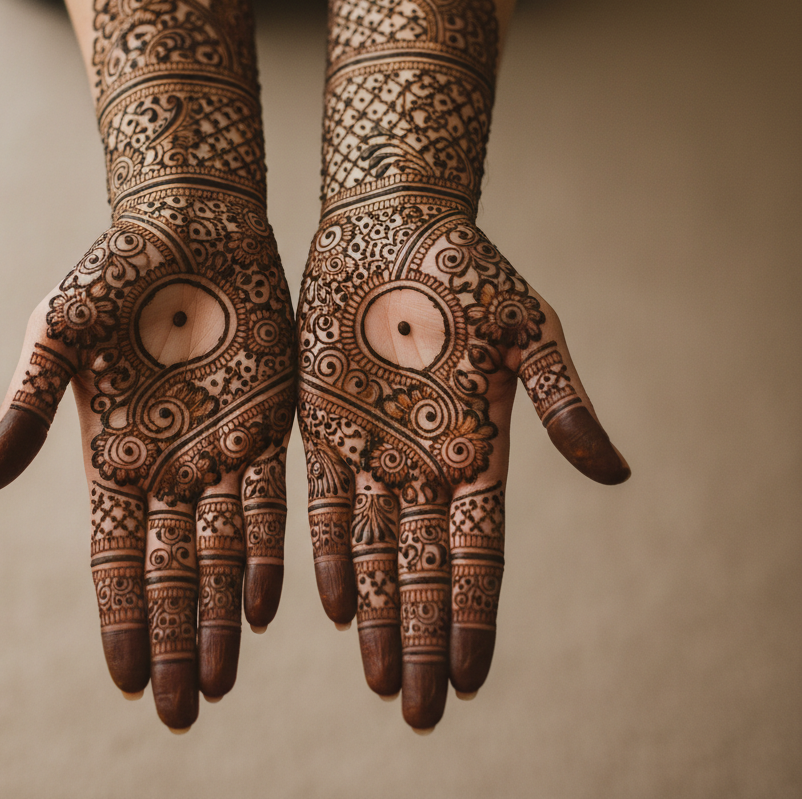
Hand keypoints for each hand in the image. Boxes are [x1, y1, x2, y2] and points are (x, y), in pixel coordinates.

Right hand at [0, 193, 295, 729]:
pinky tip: (266, 605)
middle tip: (184, 713)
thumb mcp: (59, 335)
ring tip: (222, 681)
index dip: (120, 619)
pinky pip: (271, 500)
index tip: (128, 682)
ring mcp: (219, 446)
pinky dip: (268, 553)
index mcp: (111, 453)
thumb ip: (28, 408)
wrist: (188, 224)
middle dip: (173, 640)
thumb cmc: (112, 271)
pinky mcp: (267, 421)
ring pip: (222, 552)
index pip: (114, 557)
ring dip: (219, 616)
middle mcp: (167, 463)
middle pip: (170, 572)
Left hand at [297, 199, 628, 729]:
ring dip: (378, 616)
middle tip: (420, 712)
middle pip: (423, 571)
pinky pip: (322, 504)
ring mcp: (372, 447)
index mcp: (479, 448)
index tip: (472, 678)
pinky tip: (334, 607)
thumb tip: (618, 475)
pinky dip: (328, 555)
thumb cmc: (469, 270)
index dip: (475, 616)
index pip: (478, 554)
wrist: (391, 227)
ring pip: (374, 551)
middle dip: (423, 639)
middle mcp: (424, 461)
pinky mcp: (323, 424)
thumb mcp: (528, 334)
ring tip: (381, 681)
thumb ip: (561, 404)